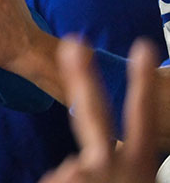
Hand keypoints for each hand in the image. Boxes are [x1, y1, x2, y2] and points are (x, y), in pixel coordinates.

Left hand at [39, 39, 157, 182]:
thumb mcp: (128, 181)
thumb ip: (111, 166)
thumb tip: (78, 165)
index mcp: (139, 166)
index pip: (144, 118)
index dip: (143, 83)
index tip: (144, 47)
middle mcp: (114, 166)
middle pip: (95, 112)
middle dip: (84, 75)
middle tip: (76, 42)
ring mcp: (87, 174)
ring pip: (69, 171)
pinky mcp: (65, 181)